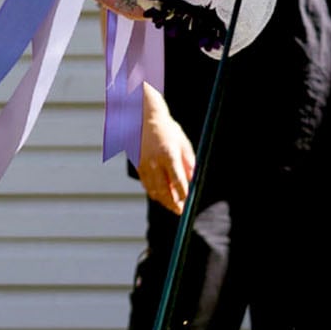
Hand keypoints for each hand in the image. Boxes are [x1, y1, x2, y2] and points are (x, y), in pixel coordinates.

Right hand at [136, 84, 195, 211]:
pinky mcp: (137, 166)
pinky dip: (154, 193)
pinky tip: (162, 195)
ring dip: (164, 201)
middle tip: (181, 211)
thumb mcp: (183, 143)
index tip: (189, 202)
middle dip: (173, 204)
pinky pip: (146, 185)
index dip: (184, 195)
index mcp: (169, 155)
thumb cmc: (168, 130)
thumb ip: (189, 163)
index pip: (178, 181)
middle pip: (164, 191)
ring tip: (173, 205)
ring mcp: (144, 165)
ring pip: (154, 191)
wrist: (143, 118)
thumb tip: (193, 181)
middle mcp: (155, 162)